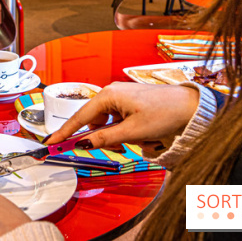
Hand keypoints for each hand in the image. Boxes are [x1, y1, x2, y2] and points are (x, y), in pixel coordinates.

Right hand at [43, 82, 199, 150]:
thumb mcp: (132, 131)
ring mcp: (121, 98)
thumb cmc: (165, 112)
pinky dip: (122, 131)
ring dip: (115, 136)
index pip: (79, 117)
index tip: (51, 142)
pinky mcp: (130, 103)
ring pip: (106, 123)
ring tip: (136, 139)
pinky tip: (139, 136)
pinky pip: (117, 121)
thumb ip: (105, 139)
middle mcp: (112, 93)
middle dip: (101, 137)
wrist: (190, 106)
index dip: (64, 132)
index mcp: (108, 95)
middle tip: (114, 146)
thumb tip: (84, 143)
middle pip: (92, 121)